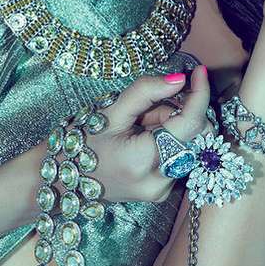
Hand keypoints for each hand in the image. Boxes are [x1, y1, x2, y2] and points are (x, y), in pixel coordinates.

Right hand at [72, 66, 211, 203]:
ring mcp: (162, 190)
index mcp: (143, 160)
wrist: (65, 181)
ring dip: (174, 127)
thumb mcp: (110, 112)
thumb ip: (145, 92)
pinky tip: (144, 140)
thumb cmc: (82, 144)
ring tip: (141, 126)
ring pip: (190, 146)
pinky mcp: (163, 192)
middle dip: (180, 113)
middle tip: (148, 109)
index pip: (189, 124)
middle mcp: (158, 181)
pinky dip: (169, 141)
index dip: (199, 95)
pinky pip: (181, 158)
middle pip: (195, 136)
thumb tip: (179, 79)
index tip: (200, 73)